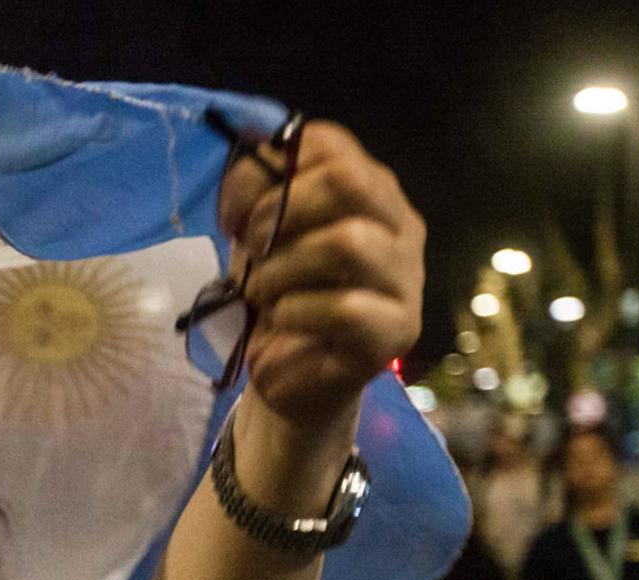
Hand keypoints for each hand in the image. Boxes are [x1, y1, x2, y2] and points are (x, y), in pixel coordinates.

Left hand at [218, 121, 425, 426]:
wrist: (292, 377)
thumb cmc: (280, 297)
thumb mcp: (259, 239)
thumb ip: (257, 195)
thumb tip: (249, 159)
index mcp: (368, 190)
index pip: (329, 144)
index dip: (267, 169)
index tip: (233, 213)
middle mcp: (399, 224)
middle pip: (348, 180)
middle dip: (279, 211)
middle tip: (250, 249)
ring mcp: (406, 278)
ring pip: (348, 241)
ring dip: (283, 267)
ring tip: (261, 291)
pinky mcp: (397, 330)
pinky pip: (345, 307)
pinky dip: (295, 311)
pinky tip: (282, 321)